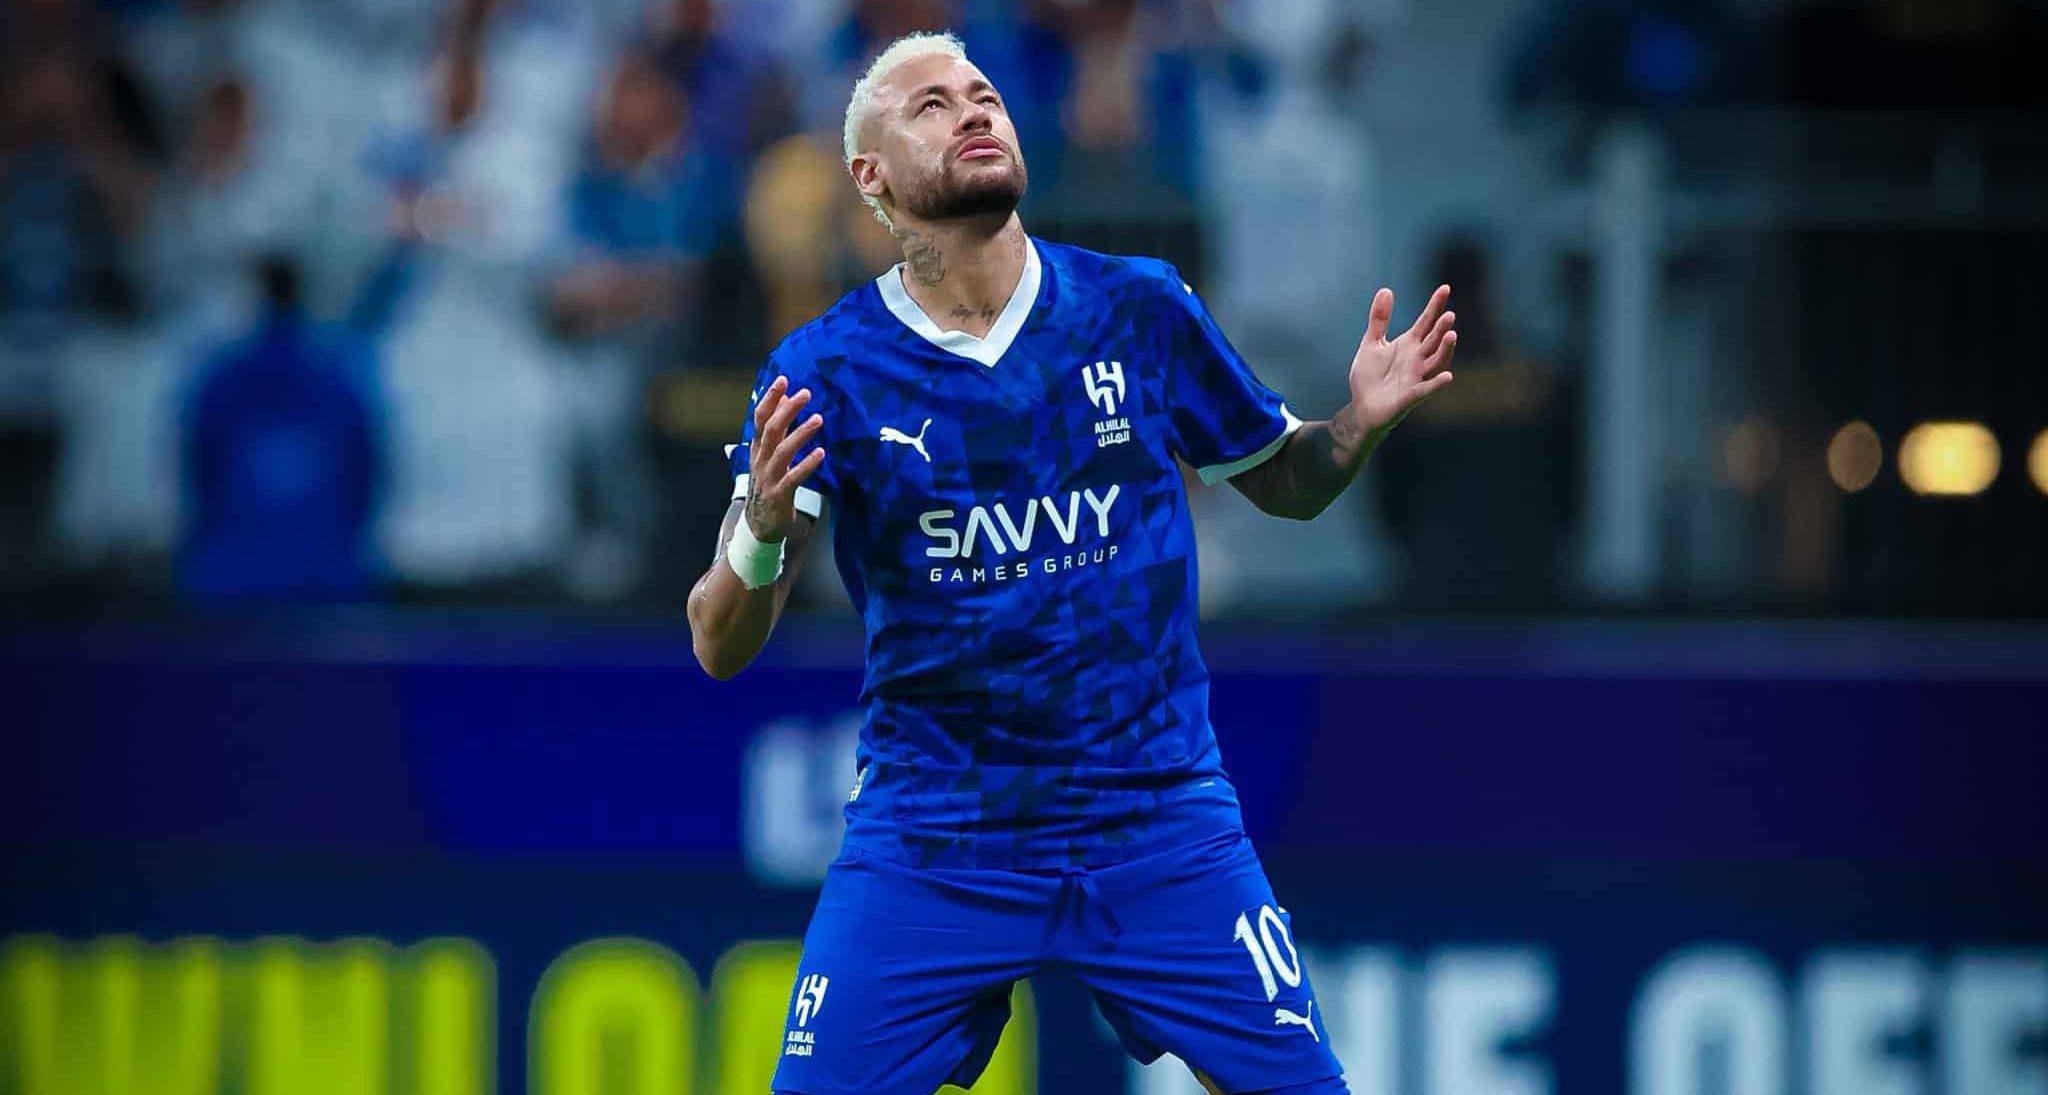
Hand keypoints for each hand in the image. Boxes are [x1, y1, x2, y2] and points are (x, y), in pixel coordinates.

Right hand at [744, 376, 825, 542]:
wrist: (758, 525)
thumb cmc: (768, 485)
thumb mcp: (768, 456)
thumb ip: (775, 430)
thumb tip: (783, 400)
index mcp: (758, 449)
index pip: (760, 418)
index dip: (770, 399)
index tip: (783, 379)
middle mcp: (760, 460)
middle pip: (770, 430)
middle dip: (787, 410)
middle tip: (805, 393)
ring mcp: (768, 478)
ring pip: (782, 452)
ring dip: (800, 434)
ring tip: (818, 418)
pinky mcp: (778, 495)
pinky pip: (793, 478)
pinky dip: (806, 465)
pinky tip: (821, 453)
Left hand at [1345, 285, 1458, 434]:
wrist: (1361, 407)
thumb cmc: (1370, 376)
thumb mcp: (1371, 343)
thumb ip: (1379, 319)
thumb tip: (1386, 289)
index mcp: (1409, 344)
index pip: (1426, 321)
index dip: (1435, 305)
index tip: (1445, 288)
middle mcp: (1418, 359)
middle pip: (1433, 340)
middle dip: (1442, 328)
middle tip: (1449, 314)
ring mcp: (1416, 378)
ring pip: (1436, 362)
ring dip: (1445, 350)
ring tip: (1452, 335)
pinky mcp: (1410, 397)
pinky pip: (1426, 390)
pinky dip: (1437, 384)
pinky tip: (1448, 377)